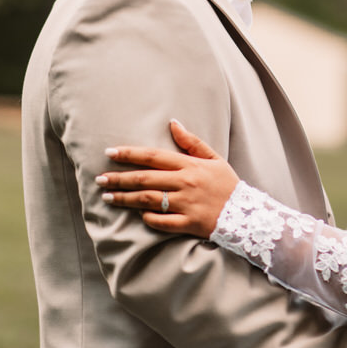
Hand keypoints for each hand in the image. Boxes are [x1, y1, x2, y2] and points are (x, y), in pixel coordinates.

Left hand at [96, 120, 238, 235]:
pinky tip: (137, 214)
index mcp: (189, 165)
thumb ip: (191, 142)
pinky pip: (161, 222)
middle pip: (144, 179)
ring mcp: (186, 205)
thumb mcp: (213, 158)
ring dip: (125, 199)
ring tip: (108, 196)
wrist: (246, 214)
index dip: (129, 154)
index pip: (153, 156)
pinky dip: (147, 218)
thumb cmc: (226, 184)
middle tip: (100, 179)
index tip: (110, 153)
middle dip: (119, 178)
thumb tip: (172, 123)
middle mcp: (185, 183)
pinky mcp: (188, 224)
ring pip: (147, 200)